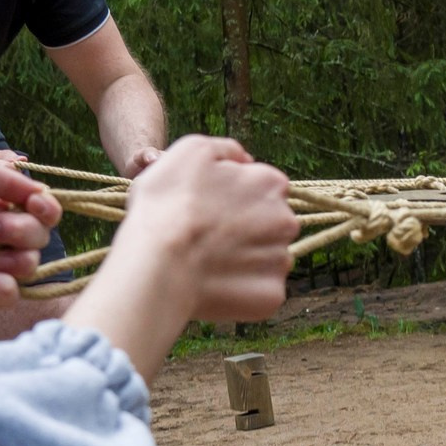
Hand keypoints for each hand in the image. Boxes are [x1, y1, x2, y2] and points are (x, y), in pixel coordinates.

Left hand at [0, 152, 61, 308]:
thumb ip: (9, 177)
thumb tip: (40, 192)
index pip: (40, 211)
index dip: (48, 209)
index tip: (36, 206)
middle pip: (40, 237)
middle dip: (23, 230)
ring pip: (31, 266)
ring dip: (18, 258)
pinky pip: (11, 295)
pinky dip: (3, 286)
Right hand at [109, 137, 297, 321]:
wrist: (159, 264)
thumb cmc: (168, 205)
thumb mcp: (190, 151)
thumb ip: (225, 150)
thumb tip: (245, 158)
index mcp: (271, 183)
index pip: (262, 189)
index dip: (233, 198)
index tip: (209, 209)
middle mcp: (286, 221)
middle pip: (269, 225)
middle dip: (244, 230)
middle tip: (206, 238)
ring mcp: (281, 260)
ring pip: (266, 259)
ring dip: (243, 260)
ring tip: (207, 263)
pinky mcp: (271, 295)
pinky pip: (259, 291)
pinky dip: (241, 290)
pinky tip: (214, 285)